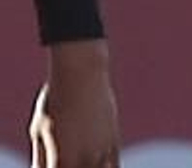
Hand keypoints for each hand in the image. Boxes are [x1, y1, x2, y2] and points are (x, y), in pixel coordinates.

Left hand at [30, 38, 119, 167]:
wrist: (82, 72)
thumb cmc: (54, 100)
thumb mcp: (39, 132)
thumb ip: (41, 161)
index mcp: (60, 161)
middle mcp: (85, 160)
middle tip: (69, 167)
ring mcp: (102, 150)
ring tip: (86, 167)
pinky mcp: (114, 139)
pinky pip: (114, 166)